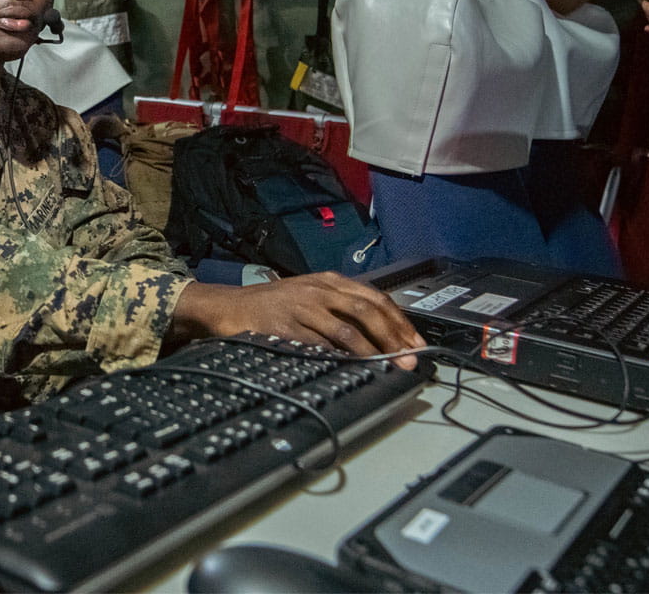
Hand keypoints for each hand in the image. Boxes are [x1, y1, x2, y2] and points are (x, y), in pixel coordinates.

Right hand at [176, 273, 423, 369]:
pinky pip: (322, 344)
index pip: (376, 298)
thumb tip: (379, 335)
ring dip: (375, 350)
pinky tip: (356, 367)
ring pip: (349, 328)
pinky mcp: (290, 326)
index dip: (399, 321)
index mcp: (330, 281)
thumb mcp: (311, 296)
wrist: (232, 306)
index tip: (416, 342)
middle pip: (369, 310)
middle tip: (410, 358)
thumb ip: (341, 309)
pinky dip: (343, 357)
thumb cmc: (273, 305)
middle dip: (394, 336)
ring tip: (391, 365)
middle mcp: (321, 290)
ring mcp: (305, 307)